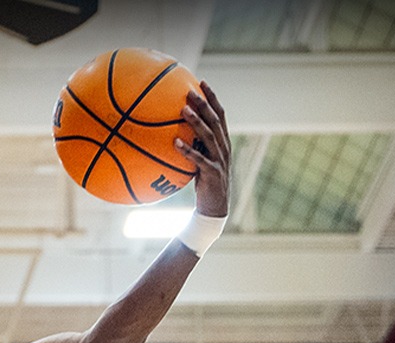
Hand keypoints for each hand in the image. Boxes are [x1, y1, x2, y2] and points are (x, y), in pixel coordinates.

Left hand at [177, 81, 230, 217]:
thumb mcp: (198, 160)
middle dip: (204, 104)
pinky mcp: (213, 173)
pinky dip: (187, 150)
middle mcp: (224, 147)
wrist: (215, 208)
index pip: (220, 114)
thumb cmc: (203, 183)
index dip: (212, 98)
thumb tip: (170, 131)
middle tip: (190, 91)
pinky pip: (198, 160)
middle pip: (216, 120)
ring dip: (196, 122)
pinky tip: (174, 142)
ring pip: (209, 137)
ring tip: (183, 110)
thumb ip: (192, 145)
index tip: (201, 82)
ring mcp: (220, 160)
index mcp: (222, 142)